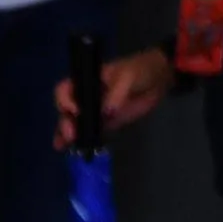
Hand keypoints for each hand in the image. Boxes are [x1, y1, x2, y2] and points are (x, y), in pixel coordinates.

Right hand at [52, 49, 174, 146]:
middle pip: (66, 109)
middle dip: (65, 122)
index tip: (75, 111)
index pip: (65, 89)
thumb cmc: (139, 70)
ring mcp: (95, 110)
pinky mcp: (106, 123)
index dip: (65, 100)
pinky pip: (91, 132)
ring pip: (74, 123)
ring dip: (67, 134)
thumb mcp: (128, 76)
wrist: (158, 79)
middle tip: (71, 134)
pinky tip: (74, 151)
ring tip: (64, 146)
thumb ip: (117, 93)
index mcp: (87, 80)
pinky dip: (82, 141)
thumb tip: (106, 113)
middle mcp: (86, 95)